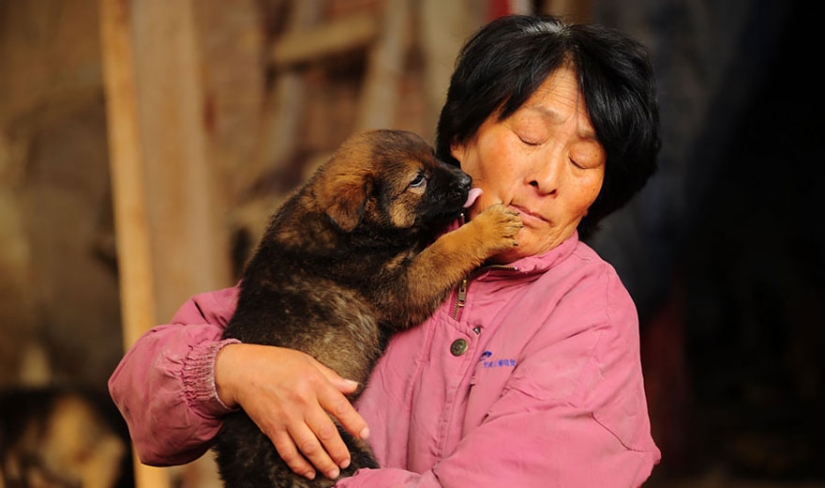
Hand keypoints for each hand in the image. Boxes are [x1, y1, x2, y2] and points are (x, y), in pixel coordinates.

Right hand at [214, 343, 369, 479]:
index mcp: (314, 383)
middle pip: (326, 432)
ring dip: (323, 463)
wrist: (242, 370)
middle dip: (340, 451)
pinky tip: (309, 472)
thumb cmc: (276, 362)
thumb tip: (354, 386)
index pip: (340, 407)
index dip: (355, 423)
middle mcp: (302, 402)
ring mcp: (286, 417)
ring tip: (333, 472)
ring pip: (309, 447)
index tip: (365, 435)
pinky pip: (288, 452)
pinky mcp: (272, 429)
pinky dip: (299, 465)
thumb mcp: (307, 361)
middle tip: (347, 462)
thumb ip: (331, 377)